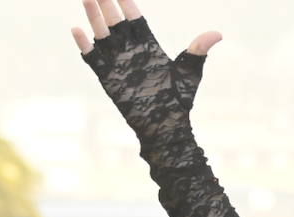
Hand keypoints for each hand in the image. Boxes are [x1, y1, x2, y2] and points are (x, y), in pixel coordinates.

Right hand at [71, 1, 221, 147]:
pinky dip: (84, 44)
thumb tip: (217, 34)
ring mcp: (117, 63)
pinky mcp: (108, 77)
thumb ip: (198, 50)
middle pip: (115, 21)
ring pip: (102, 34)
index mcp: (149, 46)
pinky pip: (93, 58)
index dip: (127, 2)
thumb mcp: (190, 72)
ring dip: (93, 16)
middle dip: (107, 3)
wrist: (166, 126)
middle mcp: (130, 51)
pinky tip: (77, 29)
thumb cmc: (180, 100)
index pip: (135, 18)